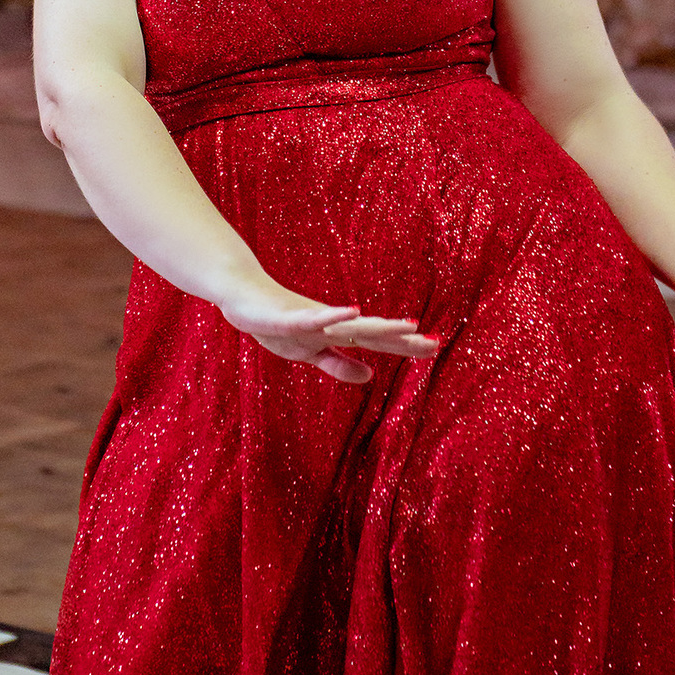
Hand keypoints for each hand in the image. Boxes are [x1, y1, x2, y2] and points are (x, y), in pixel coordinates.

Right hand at [217, 278, 439, 384]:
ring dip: (379, 326)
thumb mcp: (310, 353)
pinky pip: (314, 319)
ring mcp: (312, 318)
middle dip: (402, 339)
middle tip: (434, 344)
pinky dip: (334, 316)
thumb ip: (338, 364)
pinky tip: (353, 311)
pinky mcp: (290, 317)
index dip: (404, 346)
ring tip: (407, 326)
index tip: (434, 347)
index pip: (377, 342)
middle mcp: (332, 323)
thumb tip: (370, 377)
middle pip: (373, 333)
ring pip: (351, 325)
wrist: (241, 297)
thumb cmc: (276, 322)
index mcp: (337, 333)